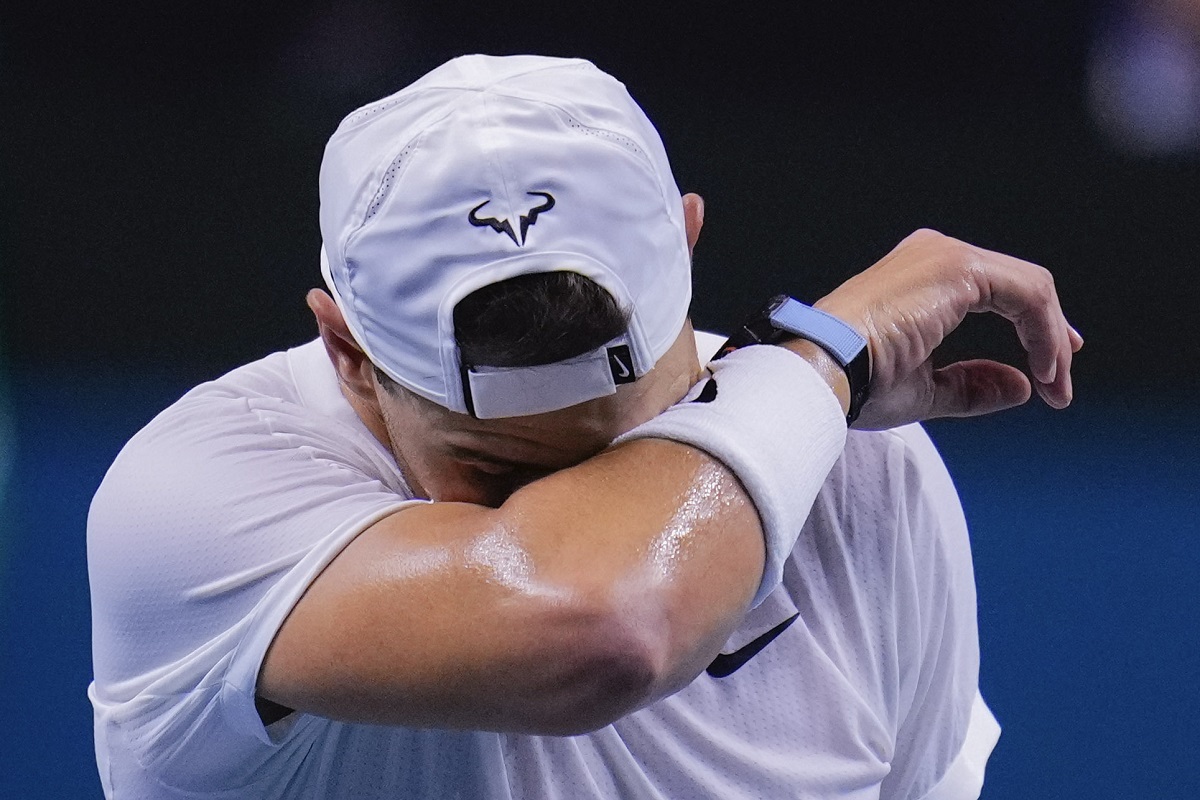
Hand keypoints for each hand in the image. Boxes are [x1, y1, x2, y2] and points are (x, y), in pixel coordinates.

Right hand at [812, 229, 1083, 429]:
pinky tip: (1044, 370)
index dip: (1033, 328)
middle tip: (1060, 379)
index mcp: (921, 277)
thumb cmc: (855, 382)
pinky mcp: (959, 268)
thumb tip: (1020, 386)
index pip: (997, 290)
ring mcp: (948, 256)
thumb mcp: (924, 389)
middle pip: (1020, 285)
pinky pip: (1028, 294)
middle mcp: (935, 255)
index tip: (1049, 366)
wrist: (824, 370)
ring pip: (1030, 289)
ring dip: (1050, 341)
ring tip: (1054, 387)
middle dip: (1049, 333)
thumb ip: (972, 384)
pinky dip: (1044, 333)